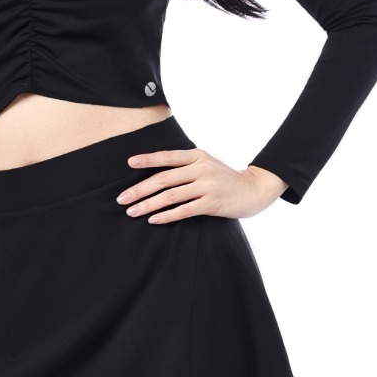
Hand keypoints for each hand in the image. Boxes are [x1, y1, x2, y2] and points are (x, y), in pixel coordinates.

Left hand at [115, 145, 287, 223]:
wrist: (255, 189)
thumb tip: (157, 171)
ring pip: (170, 196)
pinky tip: (154, 220)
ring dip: (148, 205)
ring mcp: (207, 186)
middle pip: (164, 179)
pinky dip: (167, 215)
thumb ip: (187, 165)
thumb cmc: (226, 178)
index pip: (167, 157)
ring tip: (132, 211)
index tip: (129, 163)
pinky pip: (184, 210)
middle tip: (122, 199)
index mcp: (198, 156)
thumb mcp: (208, 163)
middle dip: (139, 189)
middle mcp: (201, 168)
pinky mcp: (212, 204)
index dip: (147, 159)